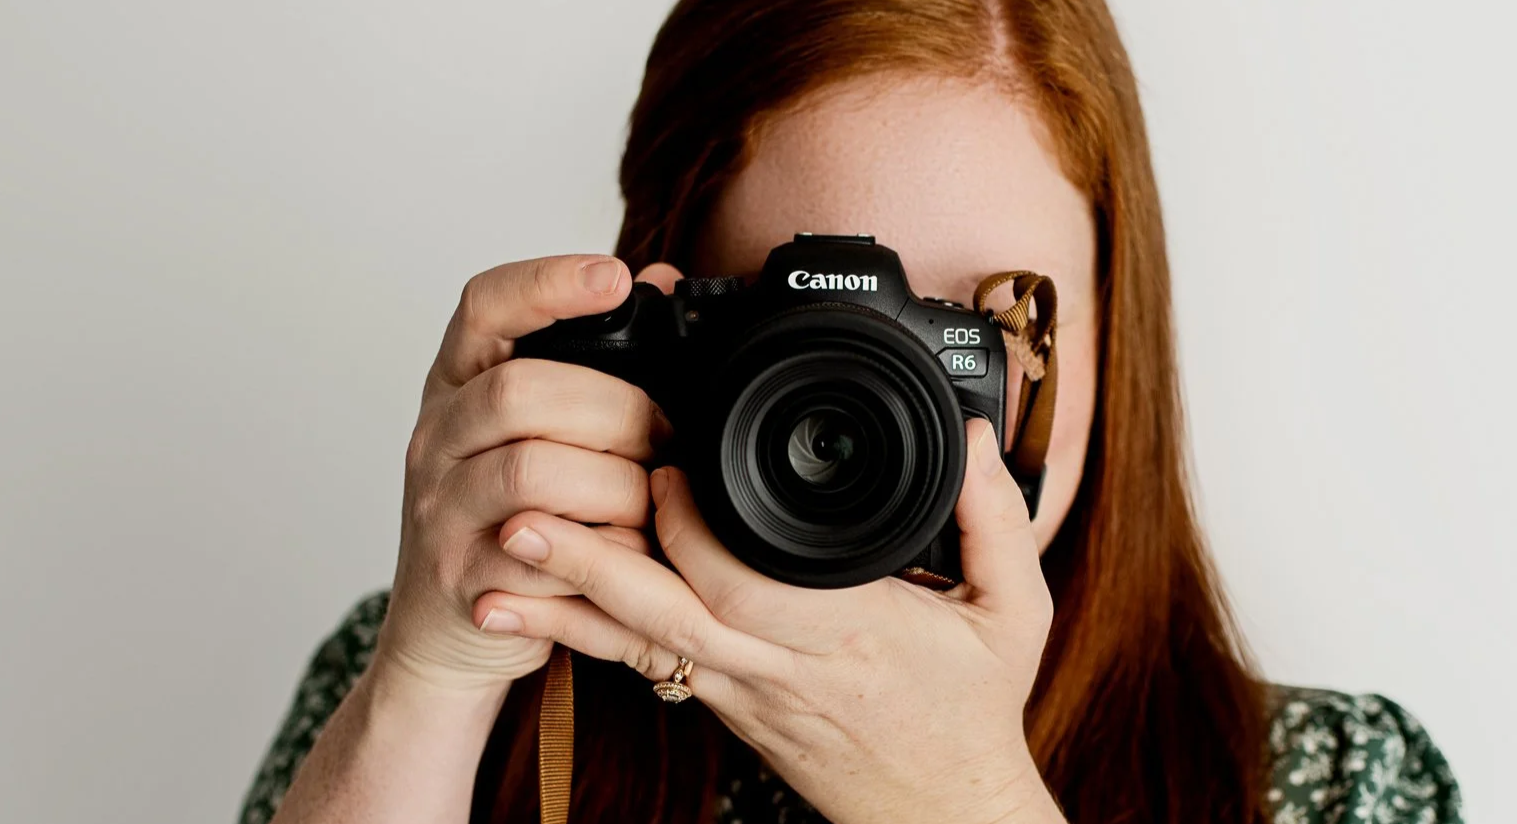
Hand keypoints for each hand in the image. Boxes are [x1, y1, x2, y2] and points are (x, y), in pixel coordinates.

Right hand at [373, 254, 678, 691]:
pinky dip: (602, 554)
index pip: (484, 308)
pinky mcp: (461, 578)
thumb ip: (594, 366)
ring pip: (531, 471)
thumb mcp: (538, 435)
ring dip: (615, 486)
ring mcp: (440, 510)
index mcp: (457, 386)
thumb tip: (664, 282)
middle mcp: (436, 440)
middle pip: (519, 391)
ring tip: (652, 502)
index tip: (613, 276)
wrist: (443, 639)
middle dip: (614, 408)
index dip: (546, 283)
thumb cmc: (510, 523)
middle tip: (667, 436)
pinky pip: (540, 556)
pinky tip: (632, 557)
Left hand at [474, 418, 1065, 823]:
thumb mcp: (1014, 614)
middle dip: (597, 561)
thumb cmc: (972, 713)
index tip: (664, 468)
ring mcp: (741, 690)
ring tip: (502, 552)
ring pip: (640, 641)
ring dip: (568, 596)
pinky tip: (527, 604)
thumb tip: (969, 437)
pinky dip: (582, 631)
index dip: (696, 533)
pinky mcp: (721, 703)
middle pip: (670, 614)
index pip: (752, 585)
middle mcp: (780, 666)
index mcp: (849, 635)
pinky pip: (642, 663)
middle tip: (531, 507)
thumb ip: (995, 521)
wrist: (938, 813)